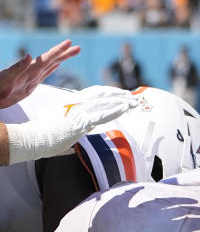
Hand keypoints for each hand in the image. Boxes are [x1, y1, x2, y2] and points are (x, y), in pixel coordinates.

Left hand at [0, 40, 79, 108]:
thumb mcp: (6, 78)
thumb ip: (17, 67)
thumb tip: (29, 55)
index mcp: (29, 69)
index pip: (47, 58)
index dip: (58, 50)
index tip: (69, 42)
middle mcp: (32, 71)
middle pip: (52, 59)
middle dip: (65, 53)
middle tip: (78, 48)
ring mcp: (32, 77)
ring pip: (51, 65)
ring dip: (62, 59)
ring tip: (72, 53)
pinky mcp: (31, 84)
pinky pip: (45, 74)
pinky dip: (52, 69)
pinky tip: (57, 65)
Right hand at [5, 85, 137, 164]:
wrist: (32, 139)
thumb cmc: (45, 135)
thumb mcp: (63, 124)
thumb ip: (78, 124)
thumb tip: (89, 128)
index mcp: (70, 102)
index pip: (94, 93)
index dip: (109, 92)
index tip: (122, 94)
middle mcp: (74, 103)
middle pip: (101, 94)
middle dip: (119, 94)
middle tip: (132, 97)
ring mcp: (77, 111)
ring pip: (104, 102)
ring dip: (121, 101)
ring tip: (134, 102)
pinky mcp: (79, 122)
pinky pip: (101, 115)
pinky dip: (115, 110)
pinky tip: (125, 108)